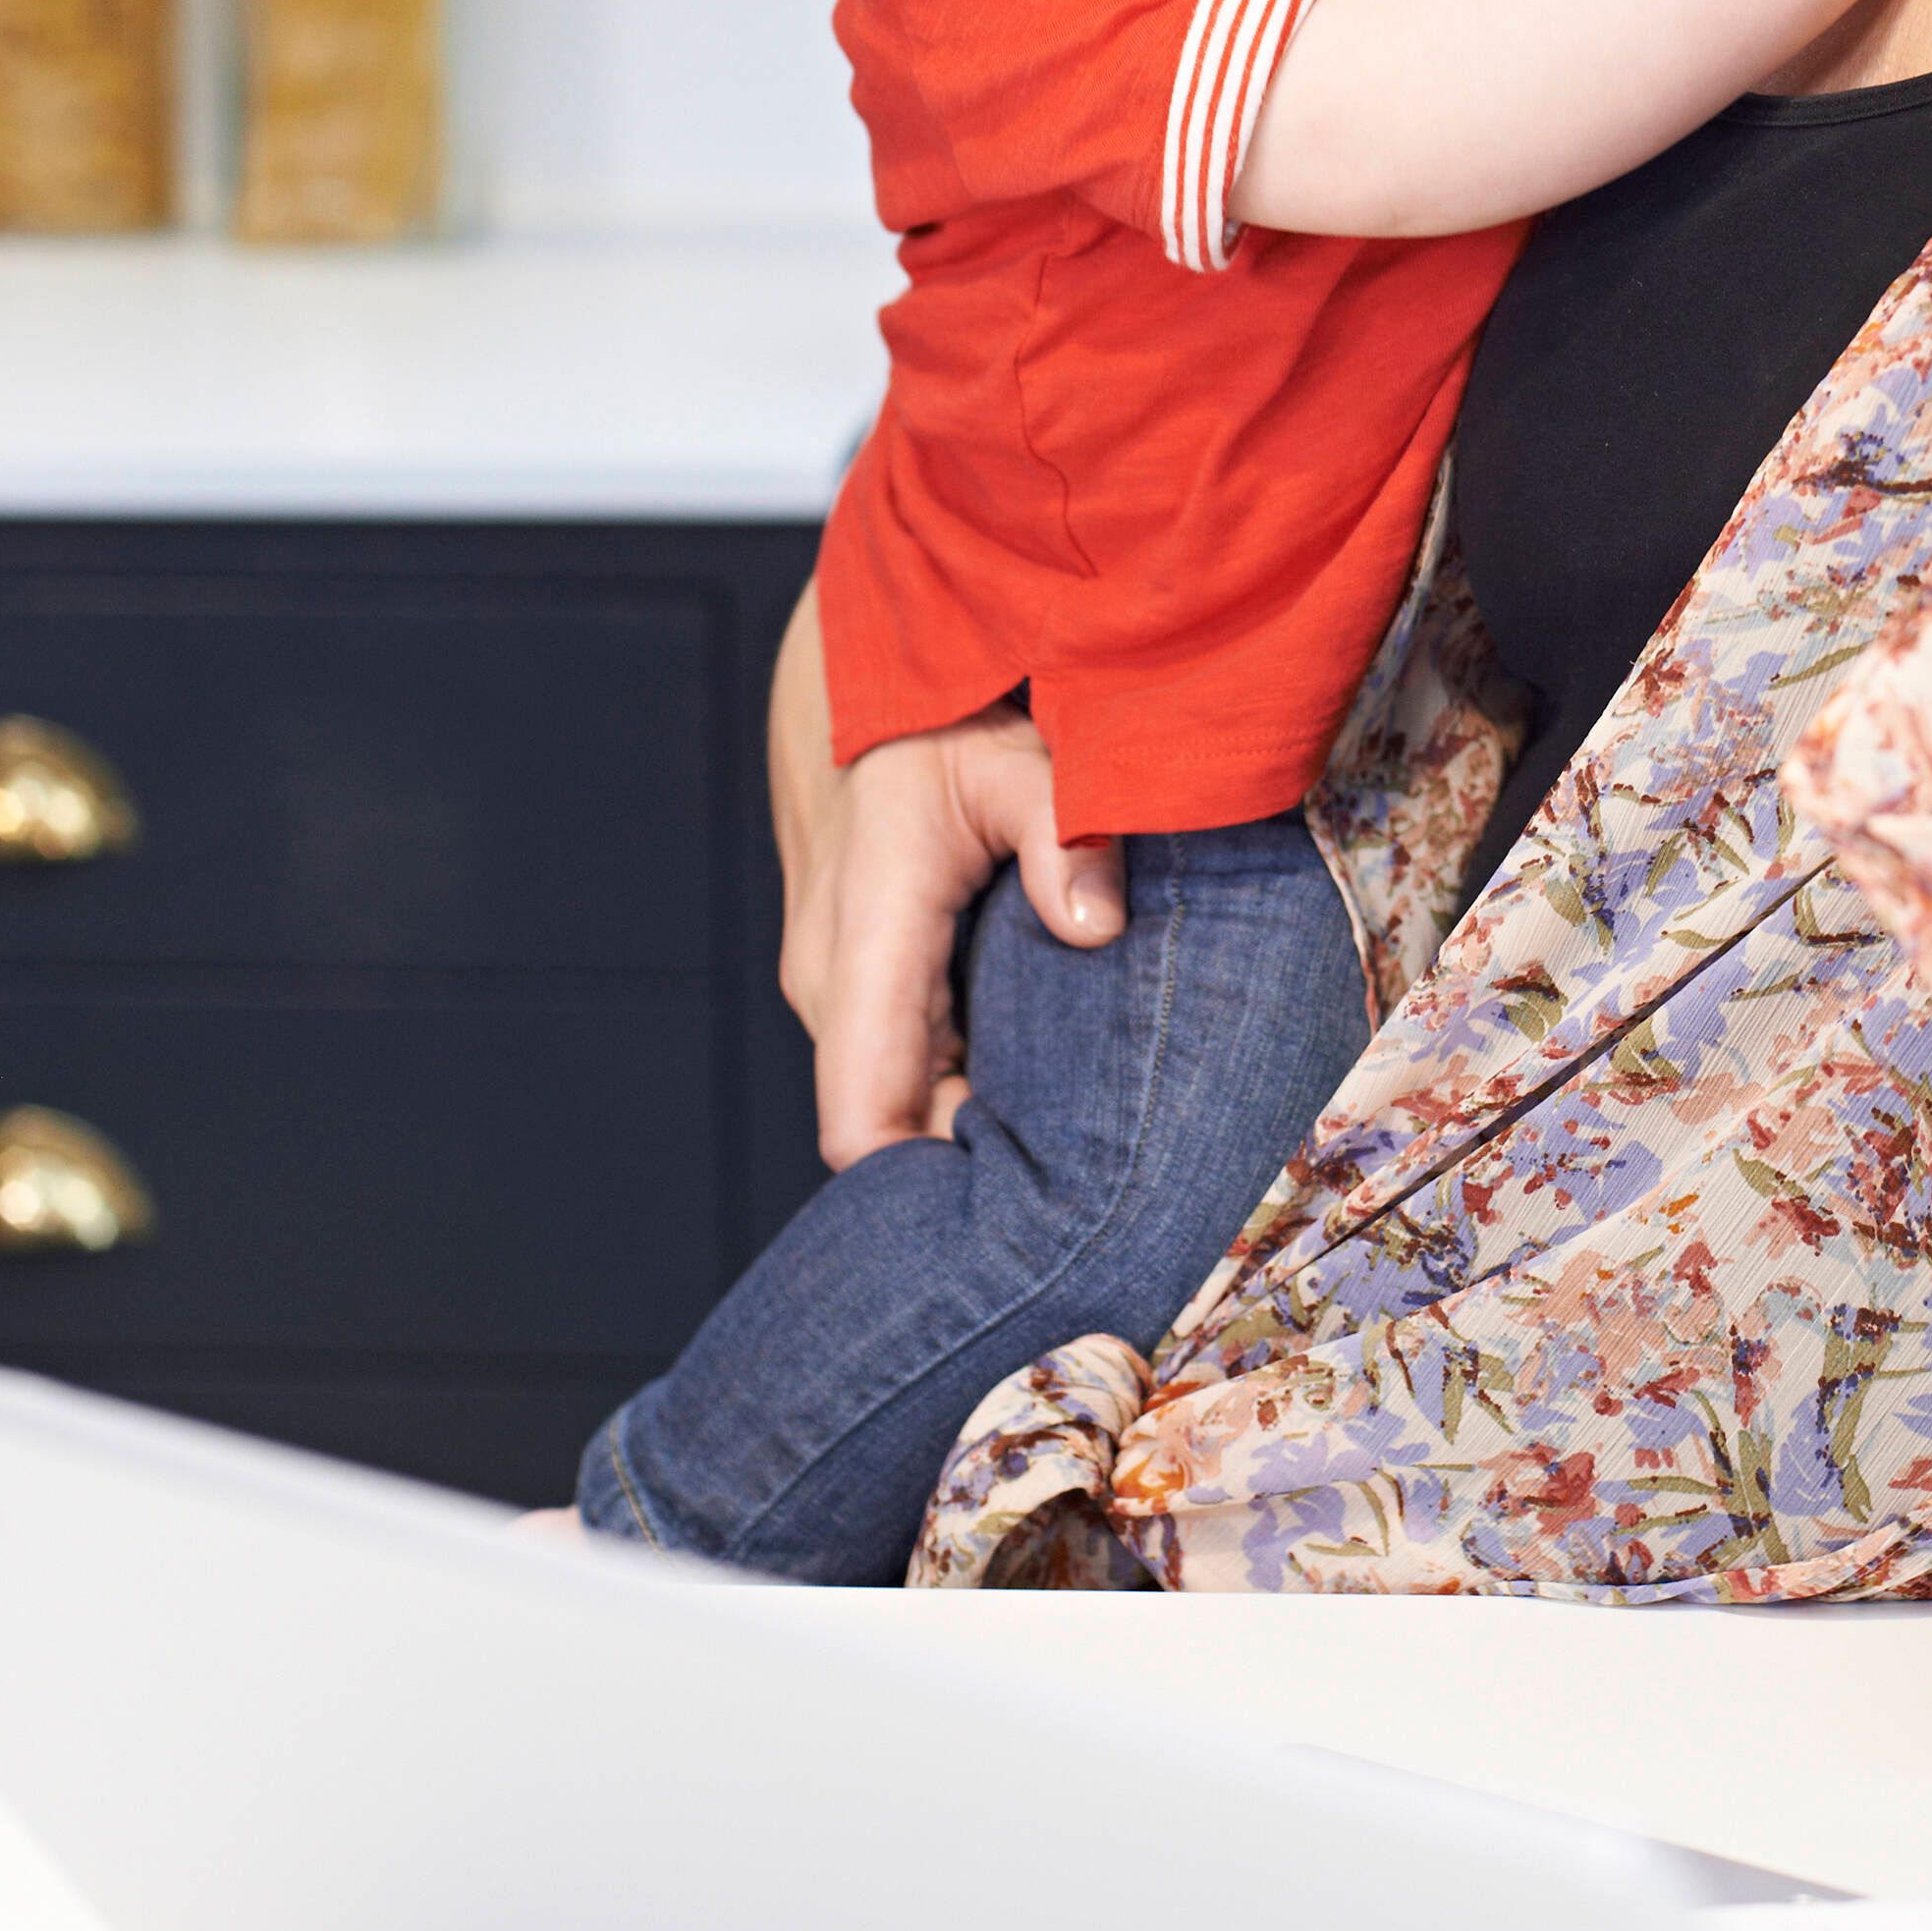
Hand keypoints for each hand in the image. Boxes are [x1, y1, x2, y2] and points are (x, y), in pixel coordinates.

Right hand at [767, 585, 1128, 1168]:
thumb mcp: (1015, 758)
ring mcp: (841, 991)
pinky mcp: (863, 987)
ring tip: (1088, 1171)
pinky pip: (913, 1065)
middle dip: (975, 1184)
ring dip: (980, 1132)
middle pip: (892, 1133)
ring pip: (905, 1101)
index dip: (922, 1203)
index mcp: (863, 947)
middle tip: (1092, 1218)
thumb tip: (1098, 929)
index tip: (1014, 1239)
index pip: (862, 1123)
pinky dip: (975, 1087)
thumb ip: (1062, 832)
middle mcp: (833, 988)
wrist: (870, 691)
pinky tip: (1055, 1096)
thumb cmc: (944, 724)